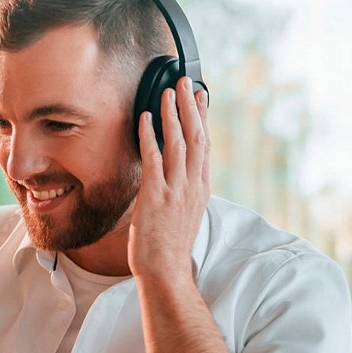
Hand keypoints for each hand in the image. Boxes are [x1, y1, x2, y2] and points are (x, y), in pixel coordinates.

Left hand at [127, 75, 210, 282]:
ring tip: (167, 92)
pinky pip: (154, 158)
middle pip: (197, 137)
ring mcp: (176, 190)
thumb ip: (183, 191)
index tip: (200, 96)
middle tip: (186, 82)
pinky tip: (146, 118)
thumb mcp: (184, 214)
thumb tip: (174, 175)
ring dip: (172, 114)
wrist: (166, 270)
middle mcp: (193, 185)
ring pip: (179, 142)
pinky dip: (150, 135)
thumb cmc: (169, 247)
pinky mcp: (156, 195)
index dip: (203, 118)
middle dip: (191, 106)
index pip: (205, 145)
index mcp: (201, 189)